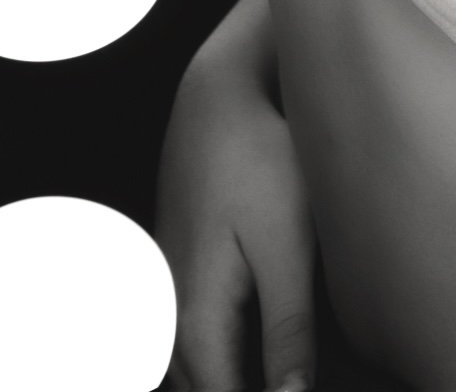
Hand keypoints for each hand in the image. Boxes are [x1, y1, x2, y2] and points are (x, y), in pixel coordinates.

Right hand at [158, 52, 317, 391]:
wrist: (218, 94)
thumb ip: (289, 331)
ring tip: (272, 373)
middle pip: (200, 390)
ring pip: (185, 372)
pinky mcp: (173, 269)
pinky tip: (245, 357)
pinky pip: (182, 343)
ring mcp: (164, 289)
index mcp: (196, 317)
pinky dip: (212, 362)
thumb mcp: (289, 247)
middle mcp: (167, 312)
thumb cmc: (261, 163)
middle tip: (291, 383)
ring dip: (223, 379)